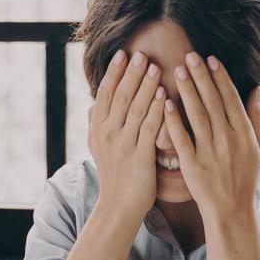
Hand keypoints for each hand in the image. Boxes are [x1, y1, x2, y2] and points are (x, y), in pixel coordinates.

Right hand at [87, 48, 165, 221]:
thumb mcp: (99, 147)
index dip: (114, 73)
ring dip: (146, 86)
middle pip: (120, 97)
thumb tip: (95, 101)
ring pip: (135, 109)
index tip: (123, 53)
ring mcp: (123, 146)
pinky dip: (156, 110)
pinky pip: (149, 128)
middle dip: (131, 73)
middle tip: (142, 53)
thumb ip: (98, 123)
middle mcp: (107, 135)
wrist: (118, 206)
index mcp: (97, 129)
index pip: (105, 94)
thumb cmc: (114, 174)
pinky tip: (165, 95)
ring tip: (156, 67)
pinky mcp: (139, 157)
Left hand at [163, 52, 259, 219]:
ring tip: (177, 71)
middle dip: (201, 76)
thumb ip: (255, 117)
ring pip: (197, 115)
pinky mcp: (193, 165)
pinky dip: (174, 120)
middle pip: (213, 102)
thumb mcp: (256, 148)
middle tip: (189, 55)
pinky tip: (165, 102)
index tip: (210, 58)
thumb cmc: (243, 177)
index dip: (220, 77)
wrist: (231, 210)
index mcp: (244, 133)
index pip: (230, 99)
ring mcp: (210, 152)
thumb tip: (255, 89)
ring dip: (187, 91)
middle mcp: (228, 140)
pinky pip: (182, 139)